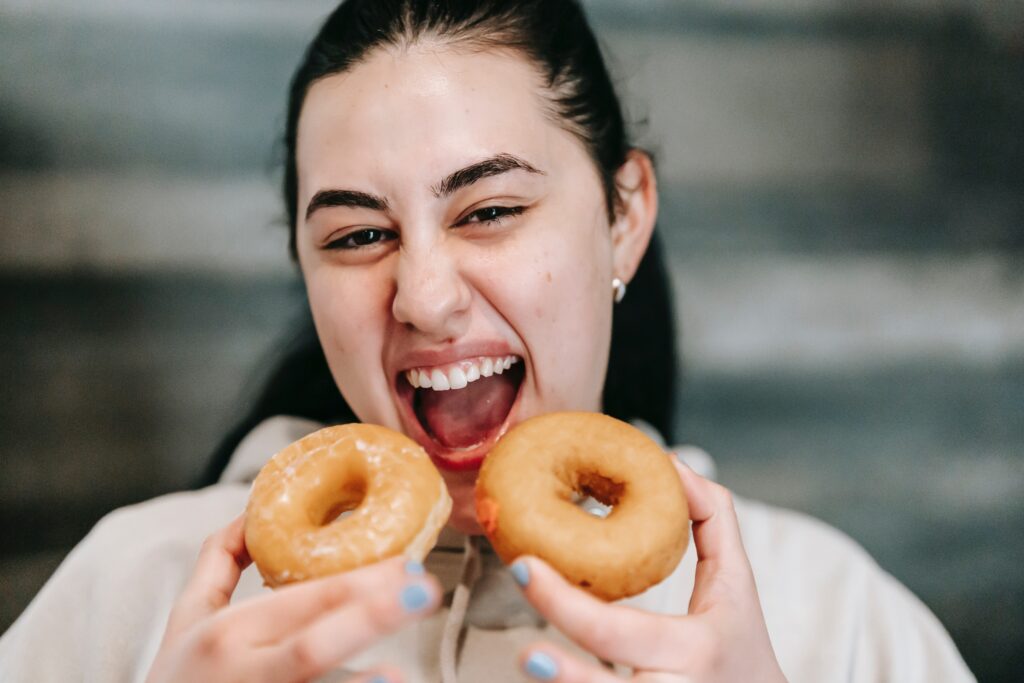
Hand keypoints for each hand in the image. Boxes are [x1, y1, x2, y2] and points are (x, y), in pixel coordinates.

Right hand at [146, 514, 440, 682]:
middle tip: (422, 594)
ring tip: (399, 676)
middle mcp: (243, 673)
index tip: (406, 564)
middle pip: (312, 646)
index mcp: (227, 632)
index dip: (358, 581)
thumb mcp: (186, 619)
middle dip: (370, 617)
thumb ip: (218, 563)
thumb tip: (252, 512)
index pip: (303, 601)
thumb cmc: (177, 680)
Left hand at [510, 460, 786, 681]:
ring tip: (531, 663)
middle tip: (524, 652)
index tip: (523, 568)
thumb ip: (712, 520)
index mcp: (692, 648)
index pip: (616, 629)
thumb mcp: (737, 584)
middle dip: (560, 675)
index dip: (564, 603)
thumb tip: (672, 465)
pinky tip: (550, 674)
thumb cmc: (741, 645)